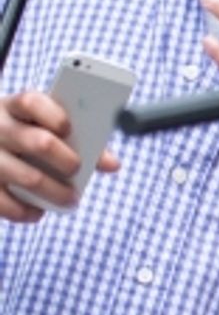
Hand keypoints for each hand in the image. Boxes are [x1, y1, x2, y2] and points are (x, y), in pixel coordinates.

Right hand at [0, 89, 118, 222]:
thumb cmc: (23, 137)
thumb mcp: (40, 129)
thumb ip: (78, 140)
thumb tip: (113, 164)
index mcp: (12, 108)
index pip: (31, 102)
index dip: (54, 115)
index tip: (69, 129)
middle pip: (39, 142)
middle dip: (67, 160)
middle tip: (77, 169)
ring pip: (30, 178)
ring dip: (57, 193)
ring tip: (72, 199)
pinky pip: (7, 204)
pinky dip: (27, 212)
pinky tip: (38, 212)